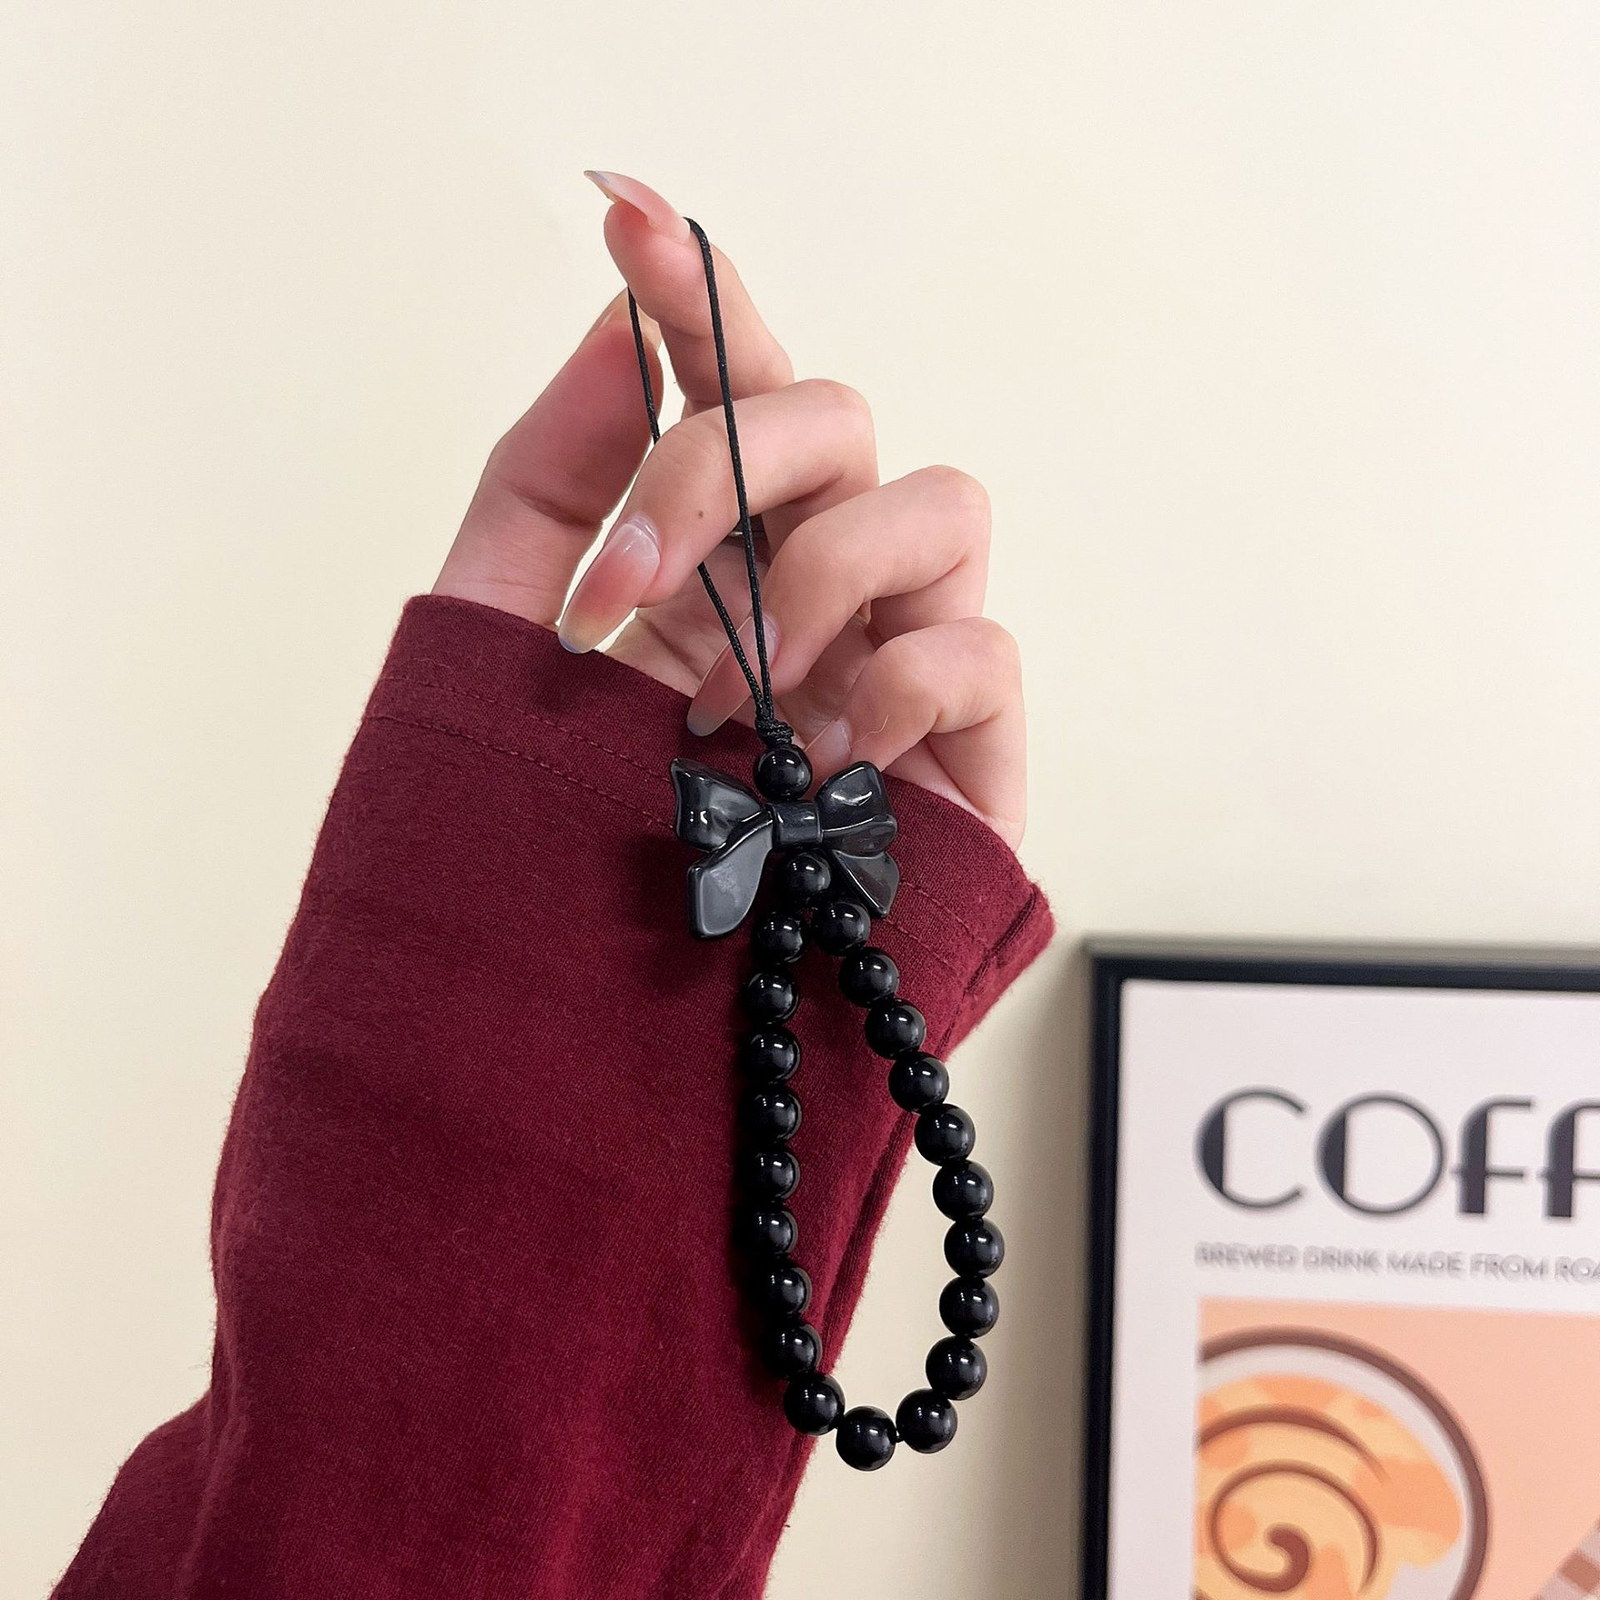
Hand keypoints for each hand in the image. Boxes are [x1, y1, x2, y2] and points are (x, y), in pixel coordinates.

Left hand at [433, 172, 1025, 847]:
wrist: (596, 1039)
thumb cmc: (546, 842)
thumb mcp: (502, 642)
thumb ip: (549, 479)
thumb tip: (611, 323)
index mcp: (707, 550)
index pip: (731, 382)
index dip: (695, 293)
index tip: (624, 216)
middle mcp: (811, 586)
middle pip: (836, 414)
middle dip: (723, 461)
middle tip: (622, 584)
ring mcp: (894, 663)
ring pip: (941, 503)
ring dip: (818, 582)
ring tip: (729, 711)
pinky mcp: (968, 757)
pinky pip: (981, 648)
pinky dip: (893, 687)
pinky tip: (818, 764)